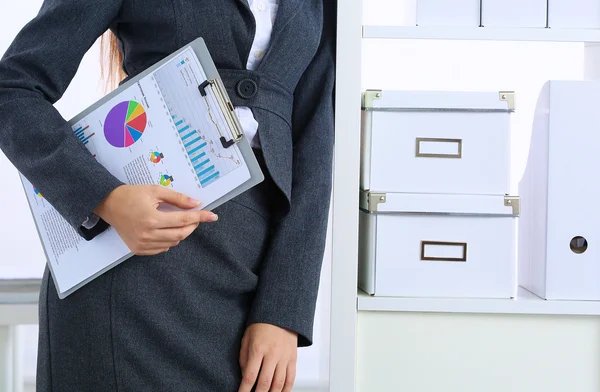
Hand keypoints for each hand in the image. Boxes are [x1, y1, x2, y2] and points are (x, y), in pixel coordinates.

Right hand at [94, 184, 217, 255]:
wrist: (108, 205)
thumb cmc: (131, 195)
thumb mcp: (155, 191)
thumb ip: (177, 198)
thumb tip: (196, 203)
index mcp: (152, 219)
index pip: (184, 220)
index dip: (200, 217)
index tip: (213, 216)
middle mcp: (147, 234)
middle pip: (181, 235)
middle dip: (192, 226)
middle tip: (196, 217)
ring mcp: (142, 244)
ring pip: (173, 243)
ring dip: (181, 233)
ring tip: (177, 221)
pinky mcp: (138, 250)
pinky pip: (162, 248)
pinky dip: (169, 241)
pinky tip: (166, 230)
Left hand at [239, 323, 297, 391]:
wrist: (281, 314)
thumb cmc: (262, 325)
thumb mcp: (247, 338)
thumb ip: (244, 358)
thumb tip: (244, 376)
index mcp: (258, 349)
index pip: (249, 376)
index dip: (244, 390)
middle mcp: (272, 354)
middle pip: (264, 383)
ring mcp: (284, 357)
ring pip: (278, 383)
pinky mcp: (293, 359)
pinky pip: (291, 378)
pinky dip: (286, 389)